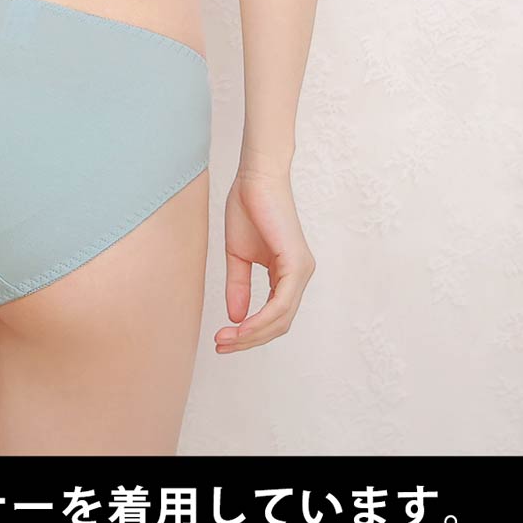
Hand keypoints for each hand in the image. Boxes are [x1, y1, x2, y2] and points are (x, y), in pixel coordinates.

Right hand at [214, 167, 314, 354]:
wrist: (255, 177)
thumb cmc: (248, 207)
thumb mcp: (238, 255)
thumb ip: (239, 286)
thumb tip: (236, 319)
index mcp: (288, 274)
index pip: (273, 316)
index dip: (249, 332)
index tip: (222, 338)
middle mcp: (300, 276)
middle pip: (278, 324)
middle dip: (249, 340)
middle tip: (221, 345)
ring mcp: (302, 271)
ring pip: (281, 319)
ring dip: (252, 334)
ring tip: (226, 338)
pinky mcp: (297, 264)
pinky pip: (281, 304)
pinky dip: (261, 319)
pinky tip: (241, 326)